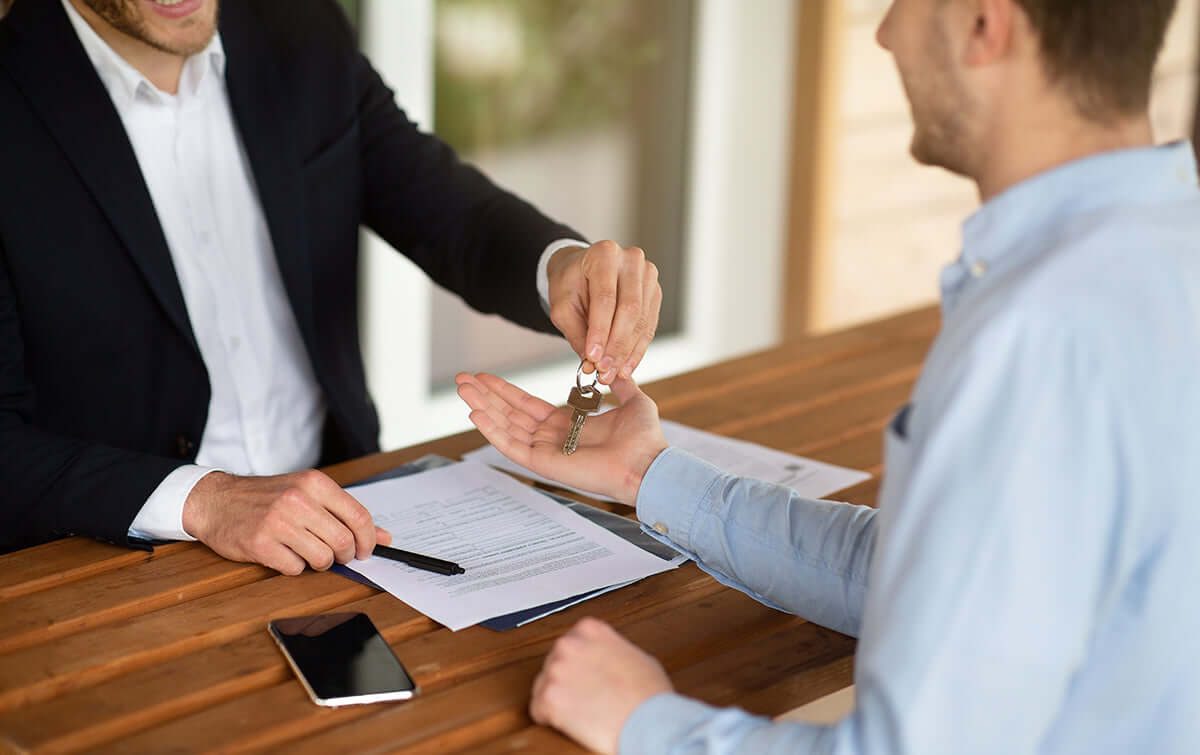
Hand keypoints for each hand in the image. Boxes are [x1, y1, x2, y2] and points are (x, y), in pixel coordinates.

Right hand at [181, 469, 391, 575]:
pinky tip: (283, 554)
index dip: (368, 540)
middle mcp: (298, 499)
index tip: (366, 550)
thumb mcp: (307, 494)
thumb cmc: (266, 498)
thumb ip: (345, 513)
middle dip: (344, 555)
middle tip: (334, 554)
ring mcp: (278, 522)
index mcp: (314, 483)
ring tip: (305, 551)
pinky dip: (294, 567)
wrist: (215, 501)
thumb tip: (385, 537)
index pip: (358, 516)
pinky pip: (295, 568)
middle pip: (343, 541)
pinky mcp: (260, 544)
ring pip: (322, 558)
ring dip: (319, 562)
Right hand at [456, 372, 667, 504]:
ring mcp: (546, 451)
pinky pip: (511, 446)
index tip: (485, 377)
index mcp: (569, 423)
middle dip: (485, 396)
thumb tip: (616, 367)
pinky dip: (492, 430)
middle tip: (462, 380)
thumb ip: (621, 384)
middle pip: (509, 414)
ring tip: (462, 389)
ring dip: (482, 407)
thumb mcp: (634, 400)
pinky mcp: (543, 463)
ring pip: (505, 427)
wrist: (648, 463)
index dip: (505, 391)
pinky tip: (475, 413)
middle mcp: (553, 437)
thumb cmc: (644, 439)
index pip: (527, 405)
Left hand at [530, 617, 673, 754]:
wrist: (650, 721)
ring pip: (542, 686)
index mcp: (590, 629)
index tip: (583, 675)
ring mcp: (557, 670)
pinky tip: (567, 722)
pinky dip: (548, 718)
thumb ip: (611, 650)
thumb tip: (605, 659)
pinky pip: (537, 710)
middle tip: (582, 696)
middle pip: (553, 663)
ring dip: (556, 699)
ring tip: (578, 711)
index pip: (570, 643)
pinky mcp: (549, 698)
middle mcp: (569, 644)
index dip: (577, 663)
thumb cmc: (649, 693)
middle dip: (565, 680)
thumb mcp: (634, 655)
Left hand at [547, 241, 661, 384]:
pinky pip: (649, 325)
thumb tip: (592, 364)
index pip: (605, 298)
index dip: (600, 331)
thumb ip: (576, 333)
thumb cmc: (570, 284)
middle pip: (630, 309)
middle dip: (616, 345)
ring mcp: (647, 274)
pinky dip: (637, 349)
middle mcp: (631, 260)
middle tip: (604, 370)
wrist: (582, 270)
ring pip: (642, 320)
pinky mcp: (654, 291)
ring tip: (613, 374)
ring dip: (628, 352)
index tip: (593, 357)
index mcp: (604, 254)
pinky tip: (626, 366)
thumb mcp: (562, 306)